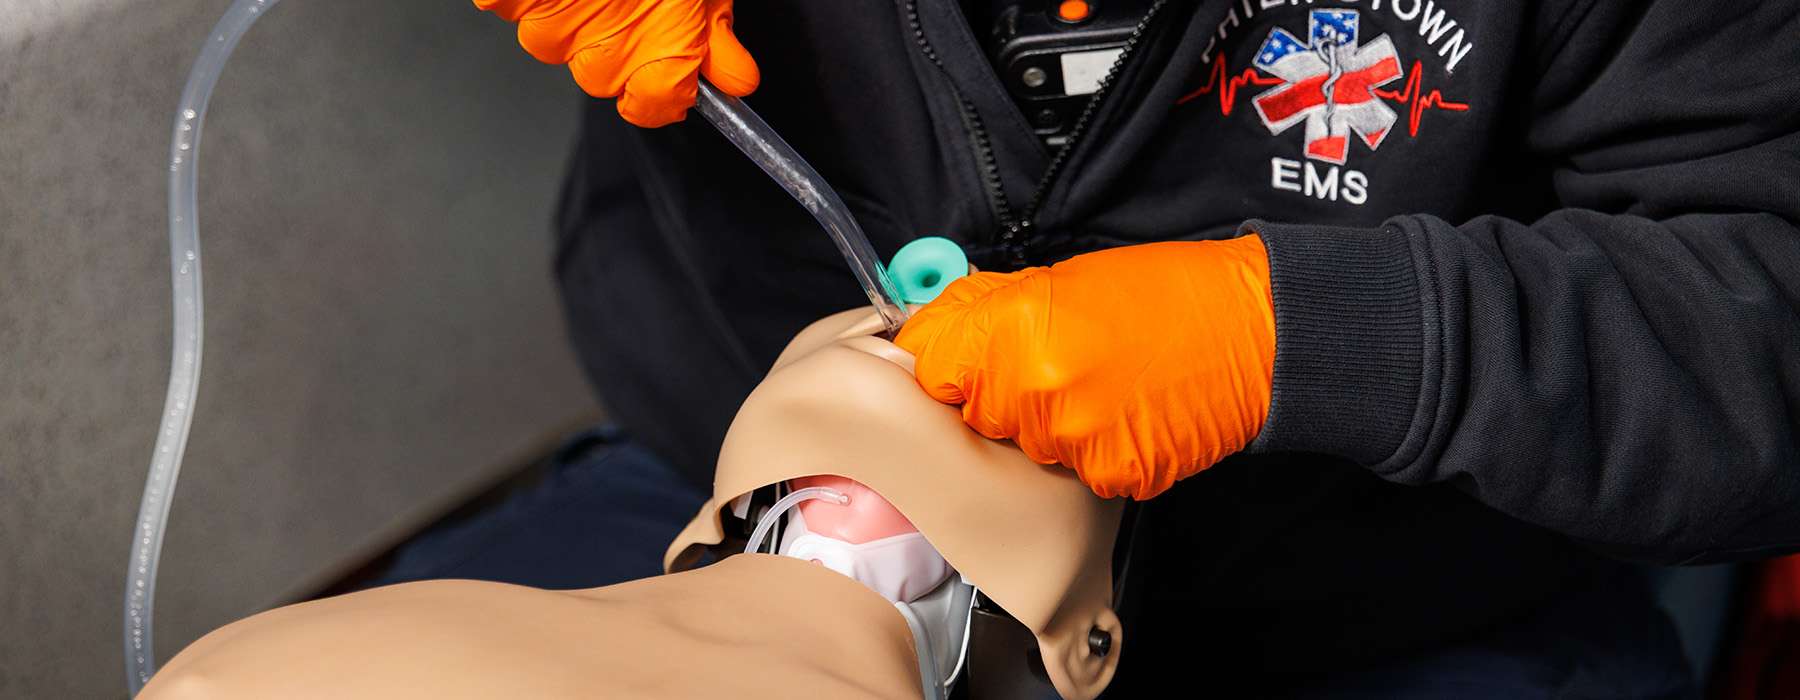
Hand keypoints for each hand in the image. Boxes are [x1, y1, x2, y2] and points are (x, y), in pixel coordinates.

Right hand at [475, 0, 758, 126]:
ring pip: (547, 40)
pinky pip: (505, 4)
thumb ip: (717, 35)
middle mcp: (602, 47)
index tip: (670, 72)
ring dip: (568, 10)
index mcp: (658, 51)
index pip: (651, 105)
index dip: (661, 92)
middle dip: (613, 40)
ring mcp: (549, 23)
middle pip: (598, 75)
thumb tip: (736, 80)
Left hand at [895, 237, 1275, 498]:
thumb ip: (990, 308)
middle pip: (978, 415)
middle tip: (1052, 371)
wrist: (1252, 332)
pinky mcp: (1114, 473)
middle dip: (1002, 398)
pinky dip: (1096, 451)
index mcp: (1019, 329)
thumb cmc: (1164, 296)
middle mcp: (1039, 387)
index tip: (967, 364)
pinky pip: (1079, 471)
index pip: (935, 368)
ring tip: (1098, 389)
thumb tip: (934, 327)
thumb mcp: (1064, 278)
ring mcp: (1077, 438)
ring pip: (1028, 446)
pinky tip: (1125, 417)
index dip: (951, 366)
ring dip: (1051, 427)